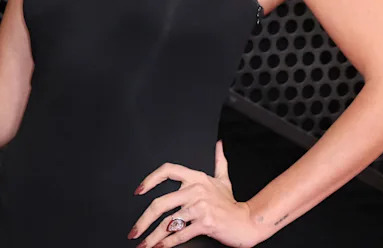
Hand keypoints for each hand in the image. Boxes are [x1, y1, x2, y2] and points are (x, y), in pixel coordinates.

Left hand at [129, 141, 262, 247]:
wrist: (248, 221)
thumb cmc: (231, 203)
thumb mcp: (223, 179)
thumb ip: (219, 161)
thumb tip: (218, 144)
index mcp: (196, 178)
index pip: (167, 171)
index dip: (150, 179)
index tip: (138, 191)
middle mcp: (196, 190)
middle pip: (160, 203)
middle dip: (143, 220)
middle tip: (134, 231)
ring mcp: (200, 207)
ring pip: (168, 222)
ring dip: (153, 236)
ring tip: (143, 243)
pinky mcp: (205, 223)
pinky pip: (181, 233)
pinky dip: (168, 242)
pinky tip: (159, 246)